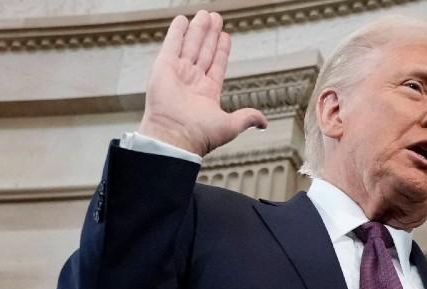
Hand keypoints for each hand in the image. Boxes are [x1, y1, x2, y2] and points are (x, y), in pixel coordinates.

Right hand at [138, 11, 267, 155]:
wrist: (175, 136)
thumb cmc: (199, 135)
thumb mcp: (230, 125)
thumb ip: (247, 118)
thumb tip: (263, 123)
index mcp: (206, 93)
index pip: (216, 65)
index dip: (221, 50)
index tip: (225, 36)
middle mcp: (192, 81)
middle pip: (204, 51)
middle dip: (210, 34)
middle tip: (216, 17)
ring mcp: (177, 73)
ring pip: (191, 45)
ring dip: (198, 29)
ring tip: (206, 14)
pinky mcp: (163, 67)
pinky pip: (171, 45)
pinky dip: (177, 32)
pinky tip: (182, 20)